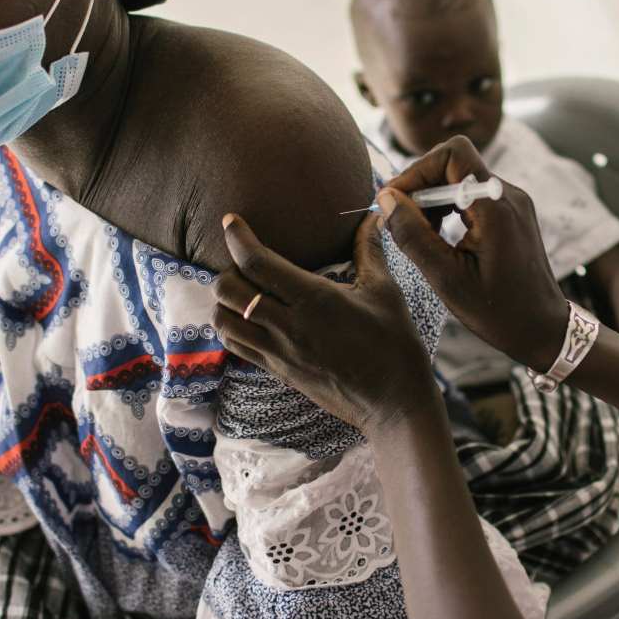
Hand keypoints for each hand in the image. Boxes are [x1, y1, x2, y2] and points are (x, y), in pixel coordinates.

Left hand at [211, 212, 444, 437]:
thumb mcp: (385, 292)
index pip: (258, 263)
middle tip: (244, 263)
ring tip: (242, 291)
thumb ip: (370, 250)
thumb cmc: (394, 344)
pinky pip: (236, 346)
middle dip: (227, 269)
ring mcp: (279, 352)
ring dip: (224, 301)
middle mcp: (289, 326)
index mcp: (314, 299)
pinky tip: (247, 318)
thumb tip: (372, 215)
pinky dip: (230, 327)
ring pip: (223, 320)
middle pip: (229, 290)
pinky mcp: (278, 372)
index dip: (237, 238)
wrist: (393, 402)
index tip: (231, 220)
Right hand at [381, 136, 571, 370]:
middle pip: (454, 163)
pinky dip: (449, 209)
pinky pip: (473, 195)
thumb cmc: (499, 312)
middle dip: (421, 187)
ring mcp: (514, 203)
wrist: (544, 329)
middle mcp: (509, 195)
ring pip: (461, 178)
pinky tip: (440, 238)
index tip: (395, 200)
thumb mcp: (447, 278)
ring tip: (420, 235)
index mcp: (496, 207)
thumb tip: (386, 199)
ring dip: (433, 199)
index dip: (418, 170)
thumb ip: (413, 235)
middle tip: (401, 221)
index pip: (453, 154)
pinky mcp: (512, 214)